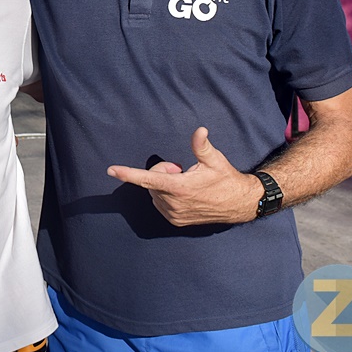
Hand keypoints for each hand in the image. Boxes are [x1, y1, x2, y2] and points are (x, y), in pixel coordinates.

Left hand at [106, 127, 260, 225]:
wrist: (240, 204)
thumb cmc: (225, 179)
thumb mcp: (214, 160)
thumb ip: (201, 146)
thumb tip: (200, 130)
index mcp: (178, 187)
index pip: (147, 178)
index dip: (128, 173)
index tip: (111, 170)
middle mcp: (173, 203)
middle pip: (151, 181)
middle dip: (161, 172)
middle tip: (181, 169)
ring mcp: (174, 214)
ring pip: (154, 193)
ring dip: (164, 185)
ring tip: (186, 184)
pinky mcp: (177, 221)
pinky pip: (160, 203)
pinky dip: (166, 196)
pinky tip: (185, 195)